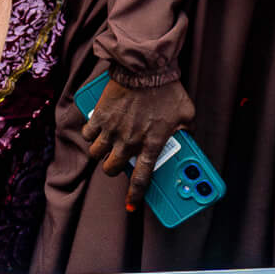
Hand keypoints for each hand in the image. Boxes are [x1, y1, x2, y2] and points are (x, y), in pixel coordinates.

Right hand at [81, 76, 197, 212]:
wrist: (145, 67)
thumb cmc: (167, 89)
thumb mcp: (186, 113)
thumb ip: (185, 130)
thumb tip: (186, 136)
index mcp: (151, 144)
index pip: (141, 179)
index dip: (134, 196)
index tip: (131, 205)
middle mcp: (129, 141)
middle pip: (111, 169)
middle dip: (113, 169)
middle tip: (116, 161)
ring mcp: (112, 129)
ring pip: (96, 153)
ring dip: (100, 152)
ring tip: (105, 146)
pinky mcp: (99, 115)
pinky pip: (87, 132)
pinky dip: (90, 133)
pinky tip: (97, 128)